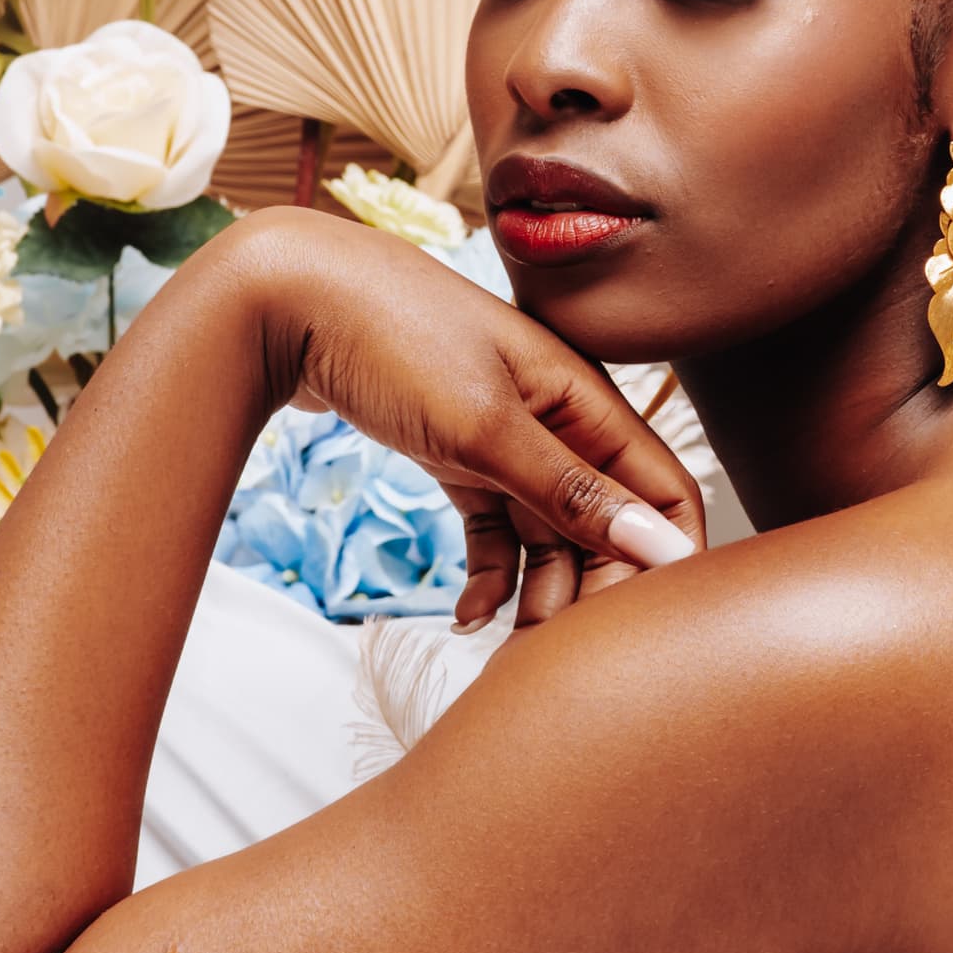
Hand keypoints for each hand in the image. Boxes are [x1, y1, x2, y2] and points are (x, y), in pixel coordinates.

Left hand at [213, 217, 705, 630]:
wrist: (286, 300)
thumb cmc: (392, 338)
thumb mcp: (485, 424)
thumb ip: (570, 491)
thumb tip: (661, 548)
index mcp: (587, 402)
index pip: (666, 492)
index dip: (664, 561)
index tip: (631, 630)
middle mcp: (559, 422)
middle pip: (609, 527)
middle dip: (592, 592)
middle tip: (552, 652)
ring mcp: (508, 442)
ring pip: (549, 538)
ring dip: (538, 595)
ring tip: (505, 651)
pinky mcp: (459, 457)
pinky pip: (495, 531)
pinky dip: (488, 575)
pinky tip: (465, 614)